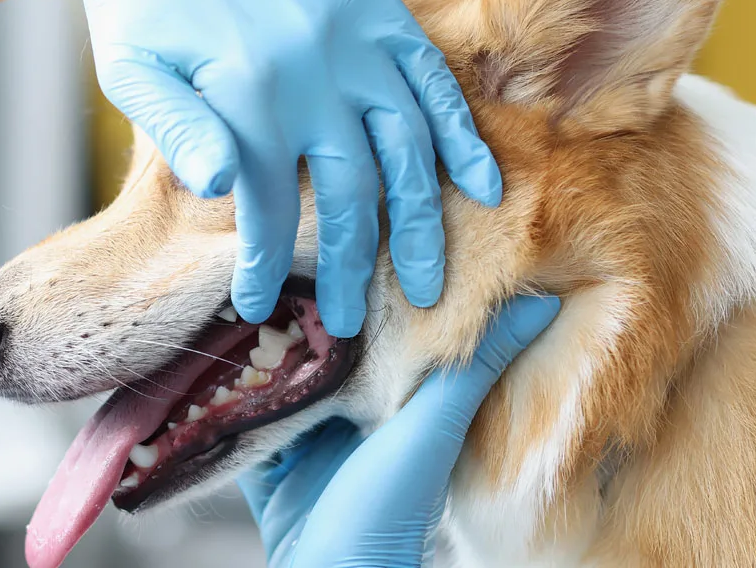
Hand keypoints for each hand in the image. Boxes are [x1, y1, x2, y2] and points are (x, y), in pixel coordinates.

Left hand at [0, 0, 502, 337]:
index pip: (265, 207)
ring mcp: (361, 48)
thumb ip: (176, 129)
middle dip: (347, 268)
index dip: (262, 265)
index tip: (257, 307)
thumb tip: (223, 190)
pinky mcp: (387, 21)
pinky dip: (464, 139)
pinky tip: (483, 189)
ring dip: (419, 226)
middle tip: (349, 323)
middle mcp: (316, 77)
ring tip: (425, 287)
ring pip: (408, 153)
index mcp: (248, 94)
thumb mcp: (133, 65)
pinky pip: (437, 87)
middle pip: (348, 196)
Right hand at [236, 294, 560, 566]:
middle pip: (327, 352)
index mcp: (401, 402)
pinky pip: (242, 418)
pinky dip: (228, 396)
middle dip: (304, 316)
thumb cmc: (390, 513)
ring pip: (281, 379)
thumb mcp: (435, 429)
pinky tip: (212, 359)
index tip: (349, 244)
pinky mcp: (269, 463)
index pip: (382, 333)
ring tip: (240, 295)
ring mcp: (310, 439)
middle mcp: (357, 415)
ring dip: (261, 349)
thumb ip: (477, 367)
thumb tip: (543, 302)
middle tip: (278, 262)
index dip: (366, 294)